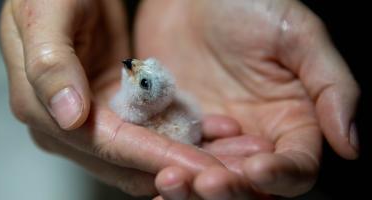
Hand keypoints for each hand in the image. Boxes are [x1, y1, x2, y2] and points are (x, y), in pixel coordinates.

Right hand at [0, 0, 225, 195]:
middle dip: (175, 168)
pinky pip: (149, 134)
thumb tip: (69, 118)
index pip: (107, 145)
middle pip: (127, 162)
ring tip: (227, 158)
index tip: (199, 166)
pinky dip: (178, 138)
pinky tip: (211, 135)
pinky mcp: (114, 114)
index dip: (154, 158)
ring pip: (142, 156)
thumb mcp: (46, 16)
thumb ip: (51, 64)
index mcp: (42, 110)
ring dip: (182, 160)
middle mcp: (66, 129)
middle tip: (224, 170)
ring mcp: (91, 124)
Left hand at [135, 0, 359, 197]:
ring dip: (191, 191)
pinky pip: (171, 160)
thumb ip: (330, 85)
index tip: (257, 168)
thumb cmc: (248, 4)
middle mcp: (251, 137)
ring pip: (207, 180)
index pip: (295, 167)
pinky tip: (153, 175)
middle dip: (230, 189)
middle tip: (208, 182)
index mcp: (289, 121)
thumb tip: (351, 143)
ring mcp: (211, 137)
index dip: (280, 175)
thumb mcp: (297, 34)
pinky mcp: (177, 130)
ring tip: (172, 183)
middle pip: (248, 185)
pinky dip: (161, 172)